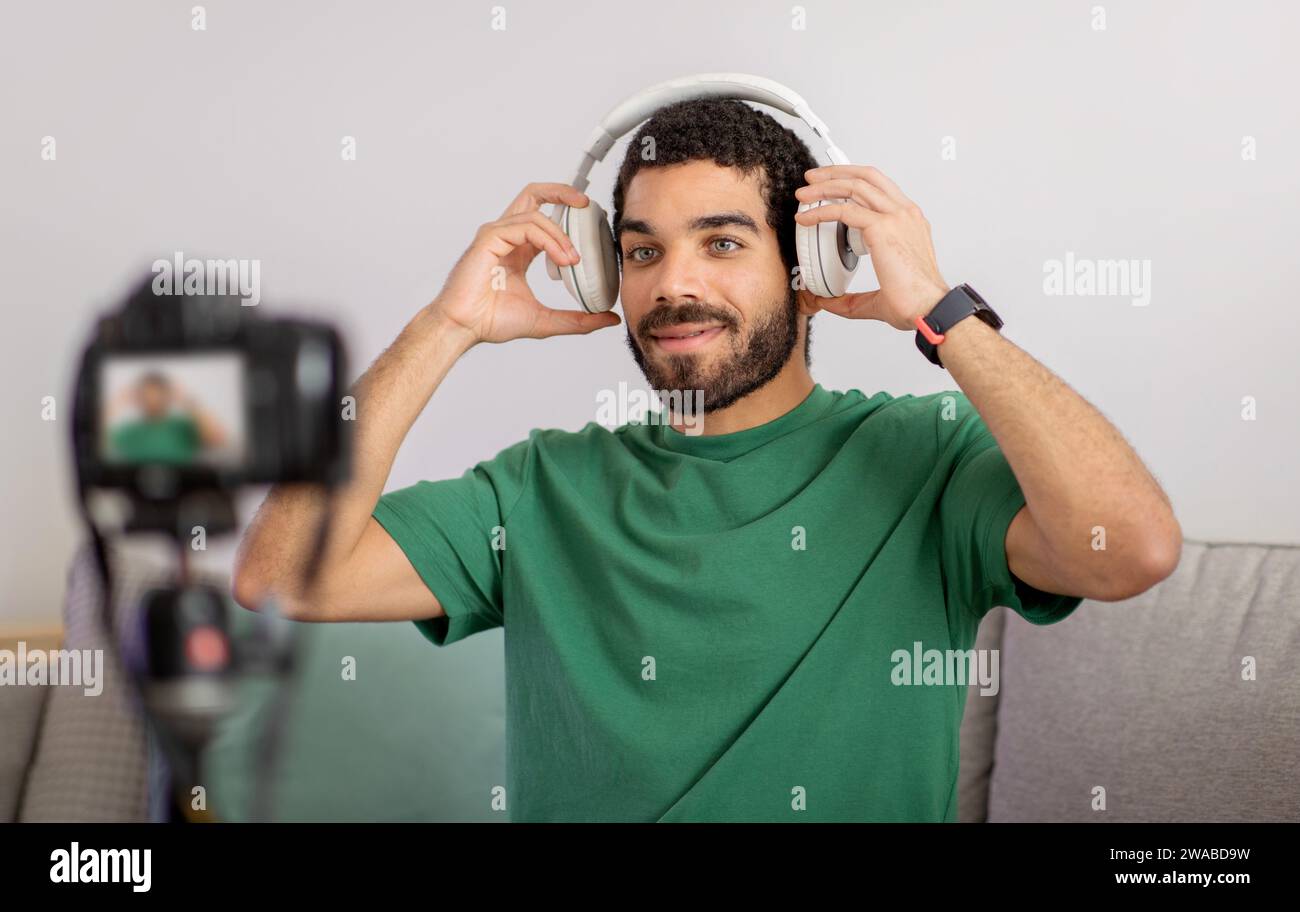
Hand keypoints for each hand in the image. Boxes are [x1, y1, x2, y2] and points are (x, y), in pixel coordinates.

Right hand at [432, 183, 621, 345]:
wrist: (464, 328)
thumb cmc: (491, 321)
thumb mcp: (546, 320)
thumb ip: (577, 319)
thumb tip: (609, 319)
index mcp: (518, 248)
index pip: (543, 215)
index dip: (565, 210)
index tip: (589, 219)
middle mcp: (507, 236)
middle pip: (533, 195)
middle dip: (562, 192)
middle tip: (586, 204)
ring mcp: (496, 234)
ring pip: (535, 215)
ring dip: (560, 235)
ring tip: (573, 260)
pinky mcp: (489, 238)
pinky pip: (524, 227)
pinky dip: (548, 240)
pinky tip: (560, 259)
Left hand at [794, 165, 949, 330]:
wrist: (929, 309)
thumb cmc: (915, 302)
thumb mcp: (879, 295)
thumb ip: (852, 298)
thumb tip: (828, 302)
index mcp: (909, 223)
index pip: (879, 188)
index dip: (853, 181)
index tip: (832, 186)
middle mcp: (905, 214)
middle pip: (867, 177)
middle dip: (835, 173)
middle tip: (812, 179)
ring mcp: (896, 217)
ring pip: (855, 186)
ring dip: (825, 186)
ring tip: (804, 194)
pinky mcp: (883, 228)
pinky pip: (844, 210)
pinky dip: (821, 210)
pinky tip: (806, 217)